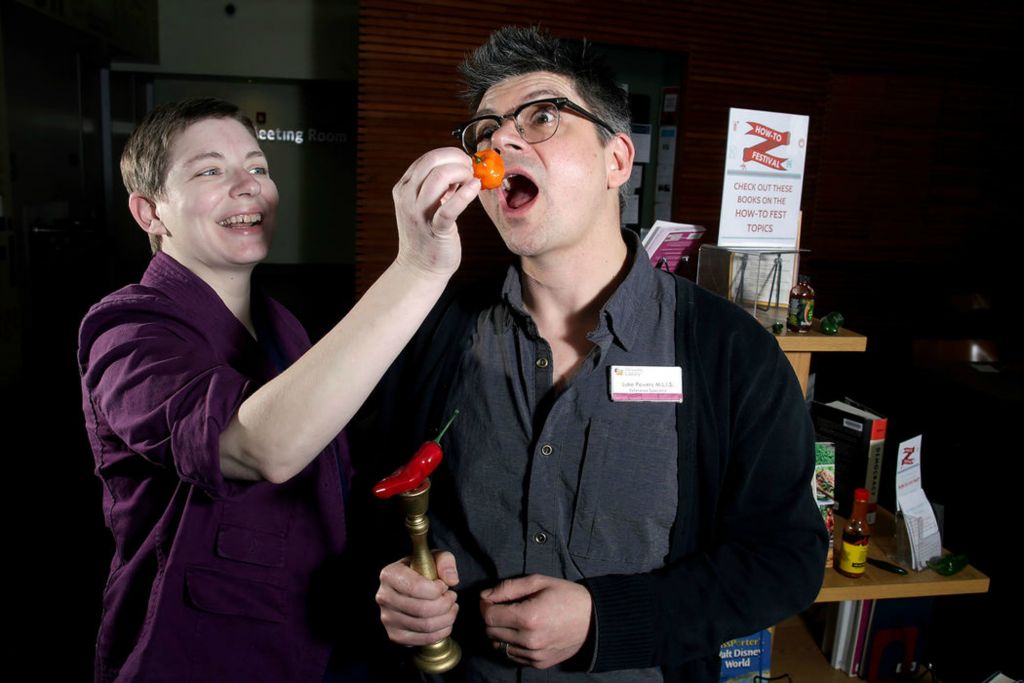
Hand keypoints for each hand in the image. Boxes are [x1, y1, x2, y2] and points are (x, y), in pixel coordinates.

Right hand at [376, 551, 459, 645]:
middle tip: (452, 597)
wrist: (413, 587)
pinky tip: (446, 621)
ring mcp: (388, 619)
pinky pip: (424, 639)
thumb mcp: (434, 558)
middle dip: (445, 604)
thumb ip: (445, 561)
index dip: (437, 589)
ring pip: (425, 626)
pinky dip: (441, 632)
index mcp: (389, 575)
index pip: (416, 588)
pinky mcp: (395, 635)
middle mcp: (384, 597)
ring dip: (447, 618)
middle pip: (422, 609)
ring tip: (451, 608)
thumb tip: (451, 579)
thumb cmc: (423, 571)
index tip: (444, 586)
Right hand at [392, 147, 479, 278]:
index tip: (465, 162)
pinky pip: (450, 207)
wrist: (420, 268)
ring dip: (462, 172)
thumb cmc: (427, 235)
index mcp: (404, 188)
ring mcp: (419, 213)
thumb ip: (439, 187)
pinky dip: (465, 194)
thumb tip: (460, 168)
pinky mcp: (435, 229)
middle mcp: (407, 198)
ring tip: (473, 180)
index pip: (427, 158)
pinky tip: (475, 188)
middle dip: (457, 159)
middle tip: (471, 168)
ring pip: (439, 176)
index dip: (450, 155)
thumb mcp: (425, 205)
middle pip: (432, 161)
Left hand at [479, 575, 591, 668]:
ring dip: (502, 633)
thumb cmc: (567, 596)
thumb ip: (508, 588)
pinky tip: (525, 633)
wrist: (594, 620)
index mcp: (528, 617)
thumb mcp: (539, 582)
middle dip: (494, 618)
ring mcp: (534, 654)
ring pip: (499, 645)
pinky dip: (512, 645)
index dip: (487, 605)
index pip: (488, 616)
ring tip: (517, 621)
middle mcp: (529, 640)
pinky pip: (512, 656)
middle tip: (506, 608)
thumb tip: (484, 596)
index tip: (493, 599)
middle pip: (490, 631)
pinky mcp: (538, 663)